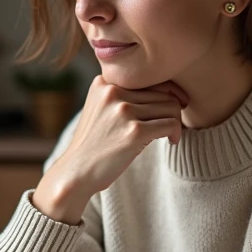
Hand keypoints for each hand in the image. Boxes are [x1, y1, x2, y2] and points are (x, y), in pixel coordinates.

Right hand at [32, 76, 187, 223]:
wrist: (76, 172)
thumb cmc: (94, 144)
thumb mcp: (102, 109)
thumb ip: (125, 95)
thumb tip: (173, 91)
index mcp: (104, 82)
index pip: (149, 79)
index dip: (165, 94)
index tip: (169, 109)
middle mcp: (112, 92)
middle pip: (163, 92)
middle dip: (171, 110)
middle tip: (168, 127)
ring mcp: (122, 111)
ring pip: (170, 107)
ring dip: (174, 122)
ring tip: (168, 135)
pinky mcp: (134, 132)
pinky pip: (171, 124)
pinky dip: (176, 133)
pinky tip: (171, 141)